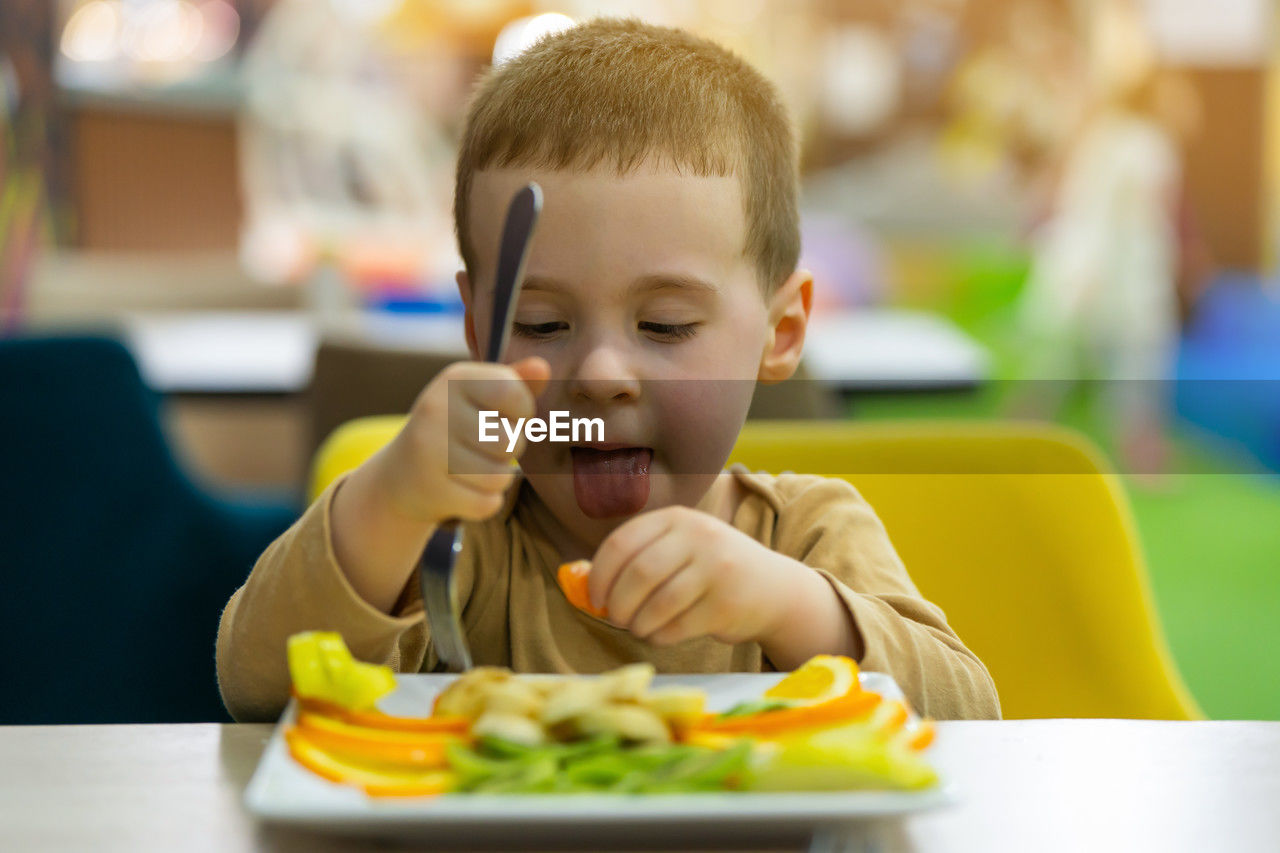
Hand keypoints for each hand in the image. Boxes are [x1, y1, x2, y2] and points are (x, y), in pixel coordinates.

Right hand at [375, 357, 549, 525]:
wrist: (400, 475)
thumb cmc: (456, 429)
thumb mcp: (481, 398)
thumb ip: (516, 383)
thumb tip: (543, 366)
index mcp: (454, 379)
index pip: (513, 393)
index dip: (523, 412)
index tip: (506, 416)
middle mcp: (437, 410)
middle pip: (510, 441)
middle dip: (510, 450)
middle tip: (485, 447)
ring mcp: (429, 451)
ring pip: (500, 476)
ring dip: (498, 479)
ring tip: (475, 469)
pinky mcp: (430, 489)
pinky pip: (486, 504)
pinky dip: (484, 502)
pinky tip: (464, 491)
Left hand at [586, 506, 813, 648]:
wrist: (773, 589)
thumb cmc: (711, 570)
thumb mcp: (680, 547)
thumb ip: (640, 555)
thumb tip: (584, 584)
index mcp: (676, 518)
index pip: (622, 542)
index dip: (599, 574)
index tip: (595, 597)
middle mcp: (698, 537)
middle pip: (638, 574)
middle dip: (618, 603)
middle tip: (616, 617)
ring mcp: (716, 570)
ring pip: (657, 604)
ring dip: (638, 624)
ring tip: (638, 628)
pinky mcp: (726, 605)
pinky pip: (676, 627)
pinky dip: (659, 637)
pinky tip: (660, 634)